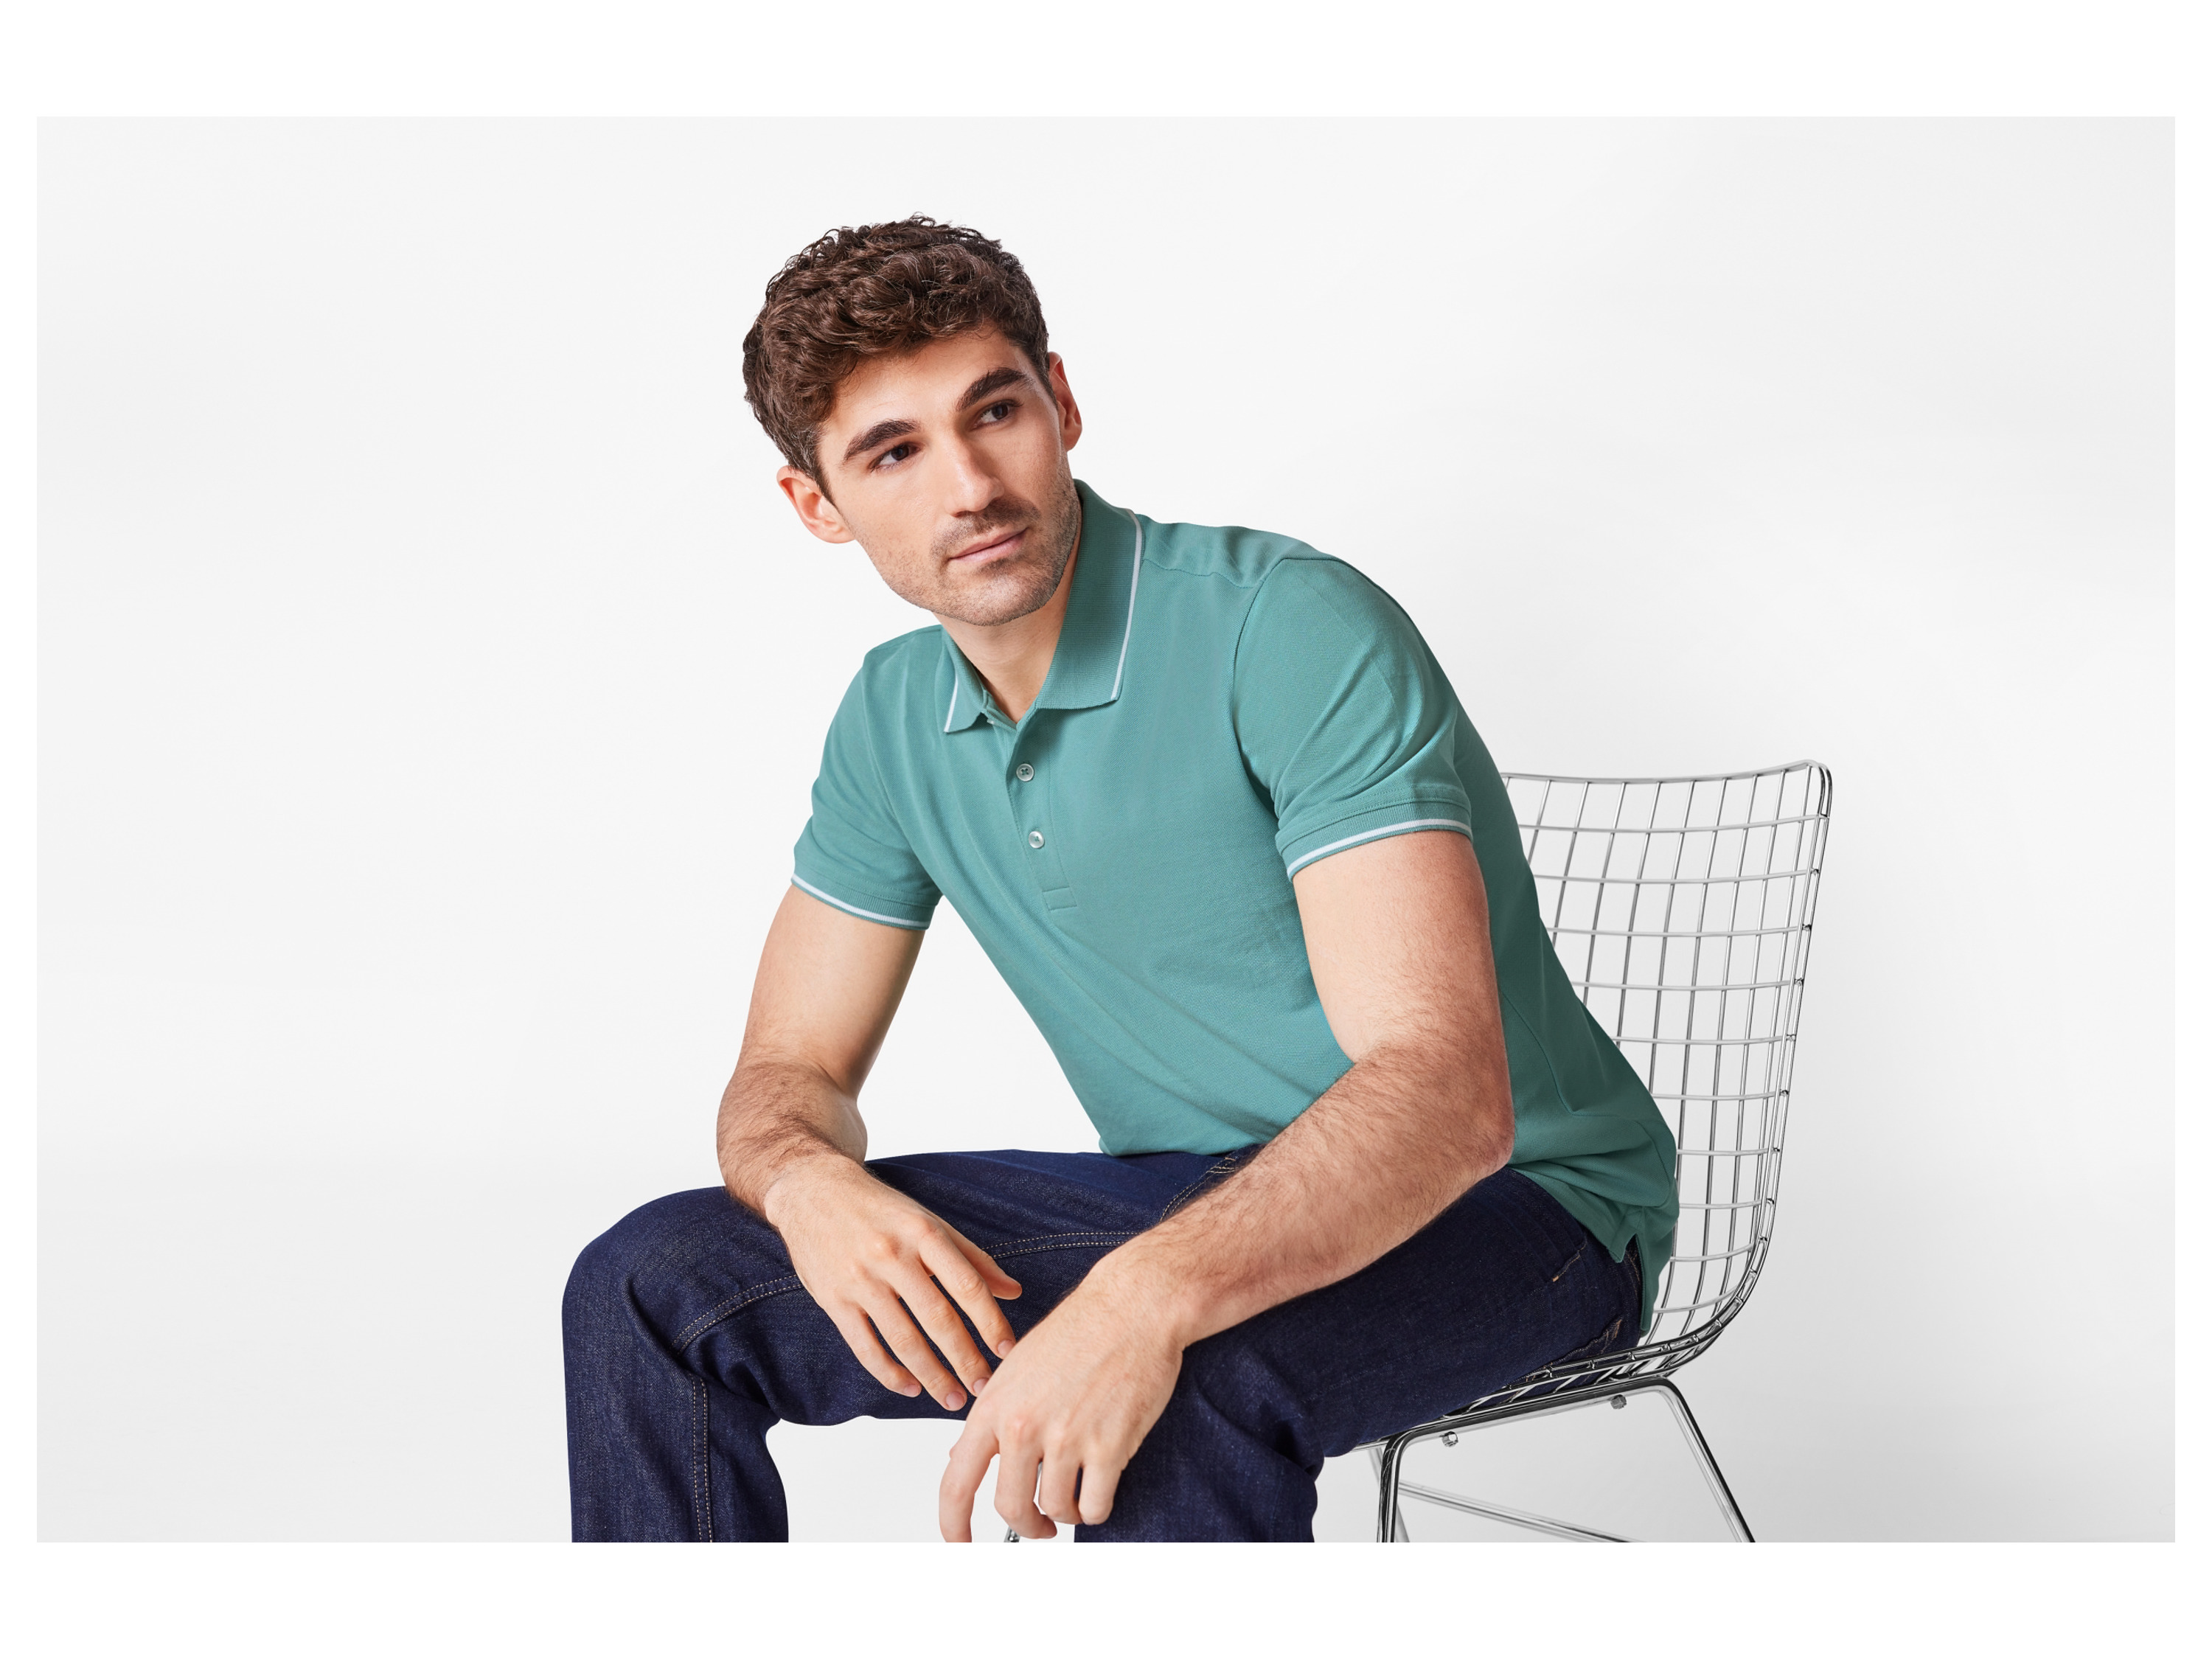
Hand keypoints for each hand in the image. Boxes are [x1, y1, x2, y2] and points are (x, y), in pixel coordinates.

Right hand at [764, 1156, 1021, 1411]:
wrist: (813, 1189)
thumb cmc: (881, 1209)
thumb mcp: (929, 1221)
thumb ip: (972, 1258)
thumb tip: (1014, 1292)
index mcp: (923, 1233)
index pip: (966, 1284)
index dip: (990, 1321)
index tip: (1007, 1350)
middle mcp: (893, 1255)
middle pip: (937, 1318)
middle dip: (965, 1359)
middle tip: (985, 1388)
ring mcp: (860, 1279)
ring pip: (903, 1339)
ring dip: (932, 1375)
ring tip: (953, 1398)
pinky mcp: (833, 1299)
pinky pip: (865, 1346)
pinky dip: (889, 1373)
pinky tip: (910, 1388)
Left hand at [937, 1266, 1181, 1539]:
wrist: (1134, 1306)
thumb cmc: (1081, 1328)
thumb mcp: (1017, 1367)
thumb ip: (991, 1415)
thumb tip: (959, 1457)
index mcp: (995, 1405)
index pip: (956, 1482)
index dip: (953, 1524)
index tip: (960, 1544)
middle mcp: (1023, 1425)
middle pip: (1010, 1508)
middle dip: (1027, 1527)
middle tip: (1040, 1527)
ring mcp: (1066, 1437)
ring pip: (1057, 1509)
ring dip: (1068, 1514)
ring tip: (1079, 1495)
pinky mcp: (1108, 1446)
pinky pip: (1096, 1506)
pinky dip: (1098, 1509)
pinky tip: (1100, 1491)